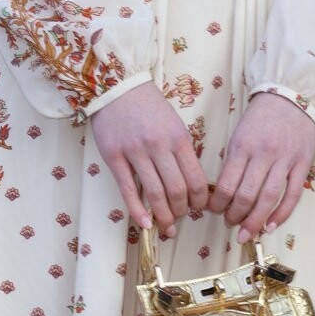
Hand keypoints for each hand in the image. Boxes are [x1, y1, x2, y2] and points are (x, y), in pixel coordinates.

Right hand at [91, 81, 208, 236]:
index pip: (196, 179)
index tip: (198, 208)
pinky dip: (138, 211)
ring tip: (166, 227)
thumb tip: (191, 183)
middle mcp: (159, 147)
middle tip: (180, 218)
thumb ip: (182, 152)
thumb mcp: (174, 124)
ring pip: (155, 193)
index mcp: (179, 139)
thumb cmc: (148, 106)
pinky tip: (145, 224)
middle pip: (177, 190)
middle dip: (182, 211)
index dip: (200, 200)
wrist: (117, 87)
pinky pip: (128, 190)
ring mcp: (135, 153)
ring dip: (163, 216)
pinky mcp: (114, 157)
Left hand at [210, 92, 314, 243]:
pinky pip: (293, 195)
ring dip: (255, 220)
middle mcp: (263, 155)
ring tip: (246, 233)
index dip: (218, 203)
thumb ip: (233, 161)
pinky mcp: (303, 164)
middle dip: (235, 216)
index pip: (227, 184)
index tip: (214, 210)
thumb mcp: (239, 134)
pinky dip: (281, 214)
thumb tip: (222, 193)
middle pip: (246, 195)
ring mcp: (285, 160)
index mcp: (242, 146)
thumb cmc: (261, 118)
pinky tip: (271, 226)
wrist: (292, 97)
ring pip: (269, 198)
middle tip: (230, 224)